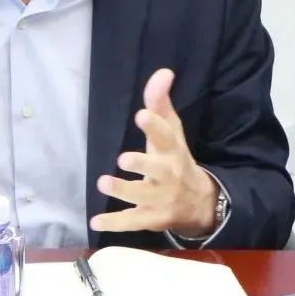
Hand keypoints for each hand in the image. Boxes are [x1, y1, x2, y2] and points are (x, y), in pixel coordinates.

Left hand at [90, 68, 217, 235]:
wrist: (199, 202)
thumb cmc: (175, 159)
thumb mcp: (171, 132)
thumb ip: (161, 103)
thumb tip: (163, 71)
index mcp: (172, 151)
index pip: (166, 136)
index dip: (154, 124)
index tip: (141, 114)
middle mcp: (168, 175)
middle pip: (157, 169)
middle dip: (142, 164)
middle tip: (123, 158)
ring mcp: (160, 199)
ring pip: (142, 196)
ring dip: (123, 191)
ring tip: (103, 182)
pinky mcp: (151, 218)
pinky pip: (132, 222)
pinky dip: (114, 224)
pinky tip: (95, 221)